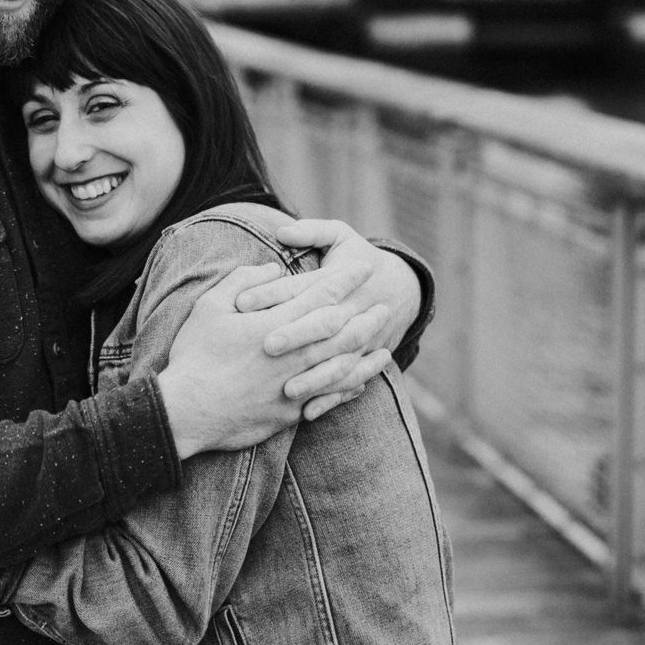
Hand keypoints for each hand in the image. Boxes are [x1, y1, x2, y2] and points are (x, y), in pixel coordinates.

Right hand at [158, 263, 388, 458]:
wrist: (186, 411)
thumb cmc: (194, 355)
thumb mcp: (209, 307)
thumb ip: (241, 281)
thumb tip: (271, 268)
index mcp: (274, 324)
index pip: (320, 296)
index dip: (345, 281)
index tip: (365, 268)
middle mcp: (292, 354)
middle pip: (341, 331)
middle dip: (366, 316)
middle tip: (386, 305)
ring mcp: (294, 385)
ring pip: (342, 365)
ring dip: (365, 351)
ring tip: (385, 343)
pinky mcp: (290, 411)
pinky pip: (329, 397)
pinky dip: (349, 387)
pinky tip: (361, 382)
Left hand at [238, 218, 422, 413]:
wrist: (401, 288)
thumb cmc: (357, 259)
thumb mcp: (340, 236)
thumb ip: (311, 231)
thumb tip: (282, 231)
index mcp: (337, 281)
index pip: (302, 287)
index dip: (272, 294)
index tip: (242, 302)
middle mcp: (349, 312)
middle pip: (321, 325)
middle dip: (295, 335)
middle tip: (265, 345)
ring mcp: (359, 340)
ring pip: (337, 361)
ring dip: (314, 377)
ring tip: (286, 390)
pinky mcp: (362, 361)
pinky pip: (348, 384)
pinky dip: (330, 400)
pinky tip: (307, 413)